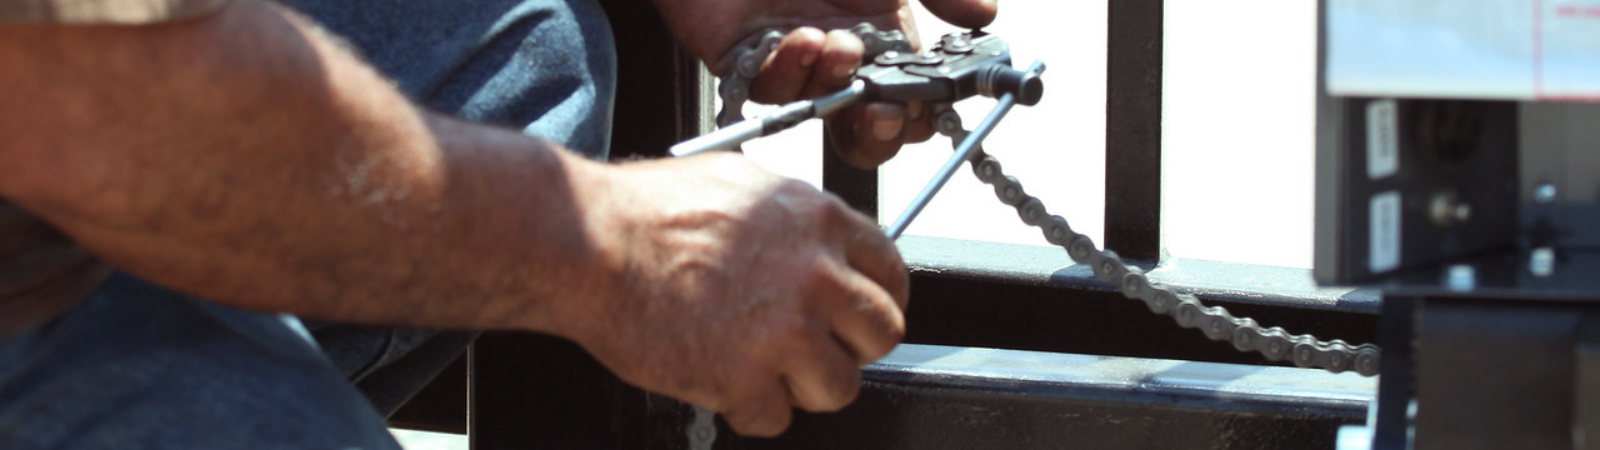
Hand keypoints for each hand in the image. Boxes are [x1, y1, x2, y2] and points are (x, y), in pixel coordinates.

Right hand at [565, 153, 909, 436]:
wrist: (590, 243)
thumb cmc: (643, 210)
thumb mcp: (738, 180)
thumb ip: (790, 215)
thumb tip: (813, 239)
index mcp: (817, 221)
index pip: (891, 271)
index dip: (876, 297)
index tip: (860, 313)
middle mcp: (814, 275)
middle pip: (881, 332)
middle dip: (852, 346)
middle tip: (818, 348)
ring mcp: (786, 331)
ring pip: (839, 386)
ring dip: (804, 385)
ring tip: (767, 370)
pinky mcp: (747, 379)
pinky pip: (775, 417)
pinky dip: (749, 409)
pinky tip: (723, 381)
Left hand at [652, 0, 998, 167]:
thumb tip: (987, 14)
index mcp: (882, 35)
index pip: (909, 100)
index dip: (919, 112)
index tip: (926, 103)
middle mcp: (840, 55)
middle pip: (863, 126)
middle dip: (879, 129)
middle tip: (886, 111)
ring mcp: (793, 61)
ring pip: (818, 108)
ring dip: (834, 84)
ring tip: (839, 45)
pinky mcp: (744, 60)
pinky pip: (770, 89)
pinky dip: (790, 71)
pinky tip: (801, 40)